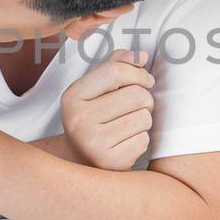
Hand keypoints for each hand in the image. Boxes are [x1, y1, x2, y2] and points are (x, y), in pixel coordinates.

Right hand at [60, 49, 154, 170]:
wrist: (81, 159)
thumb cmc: (93, 116)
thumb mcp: (95, 88)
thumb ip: (115, 65)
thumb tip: (141, 57)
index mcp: (72, 96)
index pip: (114, 72)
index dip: (138, 73)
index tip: (146, 79)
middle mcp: (79, 120)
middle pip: (136, 95)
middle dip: (145, 98)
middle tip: (138, 105)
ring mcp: (93, 143)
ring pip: (144, 117)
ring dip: (144, 119)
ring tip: (129, 123)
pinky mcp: (110, 162)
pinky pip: (143, 140)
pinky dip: (141, 139)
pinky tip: (126, 141)